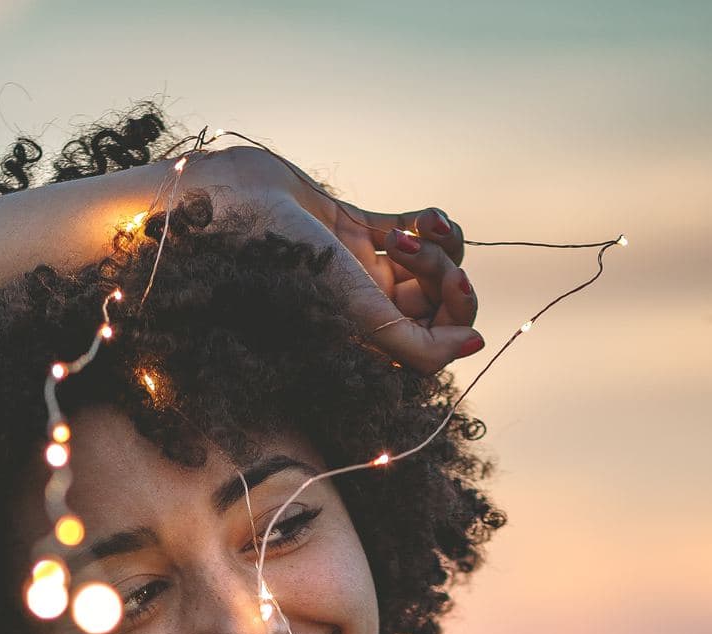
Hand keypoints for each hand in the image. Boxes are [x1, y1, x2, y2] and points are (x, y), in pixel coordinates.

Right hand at [192, 145, 480, 373]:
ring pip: (432, 263)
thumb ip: (419, 346)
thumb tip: (476, 346)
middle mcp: (367, 309)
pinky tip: (422, 216)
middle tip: (420, 255)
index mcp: (366, 340)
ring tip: (415, 228)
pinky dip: (429, 221)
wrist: (235, 210)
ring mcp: (363, 267)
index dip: (457, 316)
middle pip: (438, 304)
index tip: (456, 286)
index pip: (436, 343)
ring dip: (438, 243)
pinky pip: (412, 229)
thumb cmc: (287, 267)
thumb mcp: (360, 316)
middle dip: (445, 275)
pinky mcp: (355, 227)